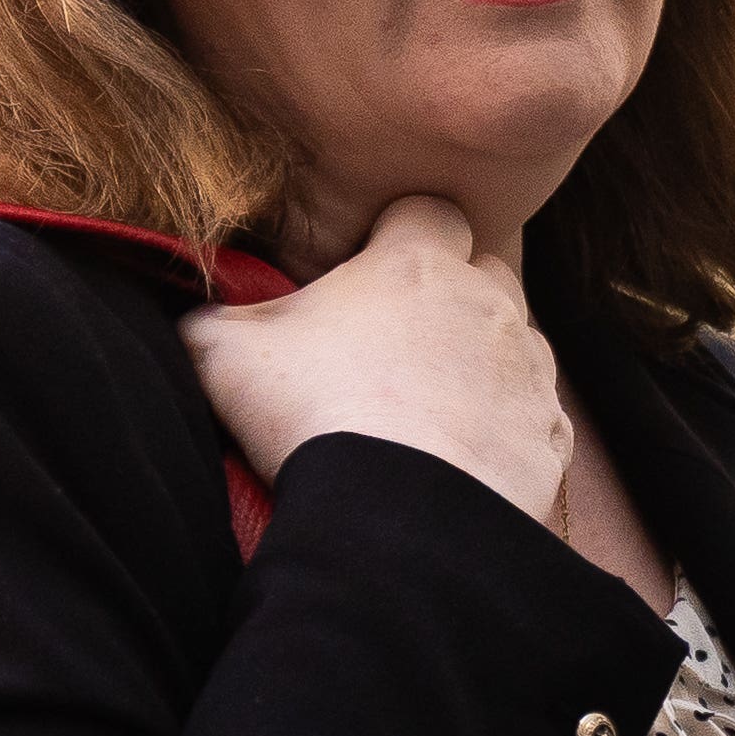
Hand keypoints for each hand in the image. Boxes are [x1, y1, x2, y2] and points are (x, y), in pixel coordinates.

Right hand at [178, 195, 571, 523]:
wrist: (394, 523)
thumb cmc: (310, 416)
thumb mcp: (221, 353)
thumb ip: (203, 317)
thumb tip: (186, 313)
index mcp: (417, 263)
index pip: (429, 212)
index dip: (401, 234)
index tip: (369, 271)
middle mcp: (488, 304)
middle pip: (485, 272)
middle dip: (451, 295)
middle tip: (395, 345)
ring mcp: (528, 372)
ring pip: (517, 345)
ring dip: (482, 365)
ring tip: (426, 413)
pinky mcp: (548, 439)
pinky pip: (536, 420)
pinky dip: (505, 433)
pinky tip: (459, 462)